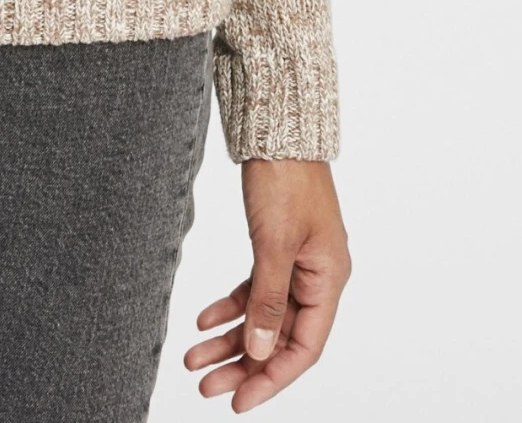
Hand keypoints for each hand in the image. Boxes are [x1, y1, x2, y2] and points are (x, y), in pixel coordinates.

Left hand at [183, 158, 350, 408]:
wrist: (278, 126)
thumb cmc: (286, 179)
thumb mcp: (274, 243)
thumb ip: (266, 300)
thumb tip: (258, 353)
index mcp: (329, 280)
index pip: (303, 348)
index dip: (271, 379)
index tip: (238, 402)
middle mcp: (316, 276)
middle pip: (279, 336)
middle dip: (243, 364)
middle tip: (205, 387)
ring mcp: (296, 261)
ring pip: (262, 314)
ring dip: (230, 338)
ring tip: (193, 359)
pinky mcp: (276, 246)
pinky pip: (253, 287)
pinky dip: (229, 304)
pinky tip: (202, 319)